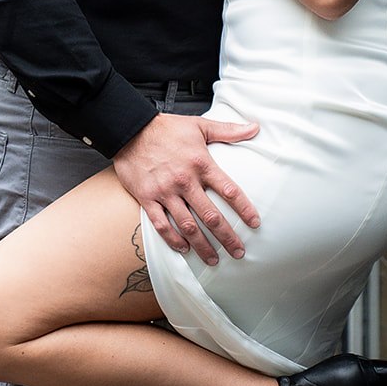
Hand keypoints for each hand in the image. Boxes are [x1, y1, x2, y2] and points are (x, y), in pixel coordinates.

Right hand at [114, 111, 260, 263]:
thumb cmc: (168, 128)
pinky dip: (173, 239)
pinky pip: (161, 225)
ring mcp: (165, 192)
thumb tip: (255, 128)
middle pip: (211, 216)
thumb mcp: (201, 125)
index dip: (244, 209)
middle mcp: (185, 181)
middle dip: (227, 237)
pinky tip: (184, 249)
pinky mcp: (147, 198)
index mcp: (201, 164)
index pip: (229, 191)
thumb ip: (229, 130)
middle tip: (239, 252)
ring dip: (202, 245)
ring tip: (214, 260)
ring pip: (188, 226)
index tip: (255, 224)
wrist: (131, 130)